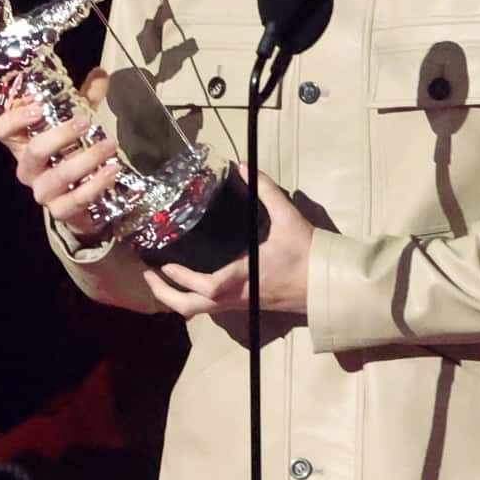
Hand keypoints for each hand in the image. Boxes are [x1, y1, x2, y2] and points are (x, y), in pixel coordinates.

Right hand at [0, 69, 120, 237]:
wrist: (82, 200)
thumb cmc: (71, 154)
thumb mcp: (76, 124)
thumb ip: (86, 99)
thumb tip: (100, 72)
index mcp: (22, 144)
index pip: (1, 130)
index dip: (15, 118)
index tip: (38, 106)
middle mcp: (28, 168)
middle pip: (34, 151)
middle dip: (60, 135)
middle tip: (85, 122)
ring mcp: (42, 192)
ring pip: (58, 176)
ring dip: (86, 159)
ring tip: (110, 145)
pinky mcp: (60, 211)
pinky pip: (75, 200)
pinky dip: (96, 184)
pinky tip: (112, 170)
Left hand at [143, 170, 312, 320]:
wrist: (330, 284)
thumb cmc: (309, 254)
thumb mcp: (288, 218)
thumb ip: (266, 191)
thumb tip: (244, 167)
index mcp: (245, 277)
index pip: (206, 286)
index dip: (182, 278)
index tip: (165, 264)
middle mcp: (238, 296)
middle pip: (192, 309)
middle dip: (165, 295)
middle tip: (149, 276)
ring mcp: (242, 304)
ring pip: (200, 313)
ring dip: (177, 298)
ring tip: (163, 279)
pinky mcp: (248, 306)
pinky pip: (211, 309)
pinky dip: (194, 299)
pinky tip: (190, 282)